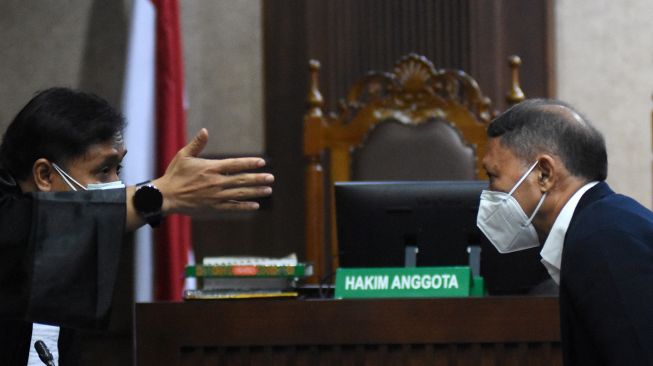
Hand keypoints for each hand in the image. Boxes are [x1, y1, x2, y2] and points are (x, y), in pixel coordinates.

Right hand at [153, 128, 273, 216]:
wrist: (166, 196)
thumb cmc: (175, 174)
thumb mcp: (184, 156)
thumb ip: (197, 144)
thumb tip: (205, 131)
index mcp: (211, 168)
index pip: (235, 164)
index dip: (249, 163)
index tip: (261, 162)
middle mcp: (216, 182)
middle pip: (241, 180)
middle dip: (258, 179)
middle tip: (271, 178)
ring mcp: (216, 196)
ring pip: (240, 194)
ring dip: (255, 192)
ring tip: (268, 190)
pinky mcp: (213, 207)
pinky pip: (232, 207)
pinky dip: (244, 206)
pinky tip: (255, 205)